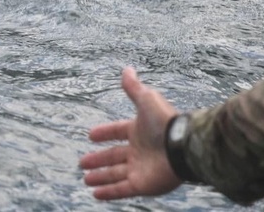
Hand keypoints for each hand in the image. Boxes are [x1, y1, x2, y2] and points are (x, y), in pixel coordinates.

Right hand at [79, 67, 182, 199]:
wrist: (182, 147)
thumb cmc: (164, 122)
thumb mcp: (146, 100)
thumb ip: (134, 87)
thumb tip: (127, 68)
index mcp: (139, 132)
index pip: (118, 132)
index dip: (105, 133)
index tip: (90, 135)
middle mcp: (139, 151)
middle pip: (114, 157)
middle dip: (98, 160)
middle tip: (82, 163)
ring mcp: (140, 169)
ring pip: (115, 175)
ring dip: (100, 177)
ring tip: (86, 180)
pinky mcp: (142, 185)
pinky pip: (121, 190)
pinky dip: (108, 193)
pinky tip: (95, 194)